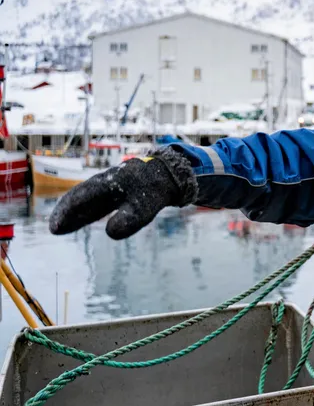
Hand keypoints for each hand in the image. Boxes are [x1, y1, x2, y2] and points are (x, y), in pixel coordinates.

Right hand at [48, 148, 197, 239]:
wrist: (168, 173)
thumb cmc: (155, 189)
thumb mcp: (145, 206)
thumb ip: (131, 218)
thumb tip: (111, 233)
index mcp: (109, 182)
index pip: (82, 197)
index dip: (68, 212)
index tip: (56, 227)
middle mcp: (104, 182)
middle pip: (79, 197)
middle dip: (65, 212)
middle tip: (54, 229)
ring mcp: (107, 186)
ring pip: (84, 199)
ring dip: (72, 213)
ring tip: (59, 228)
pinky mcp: (113, 191)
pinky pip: (93, 201)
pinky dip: (83, 211)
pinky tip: (78, 221)